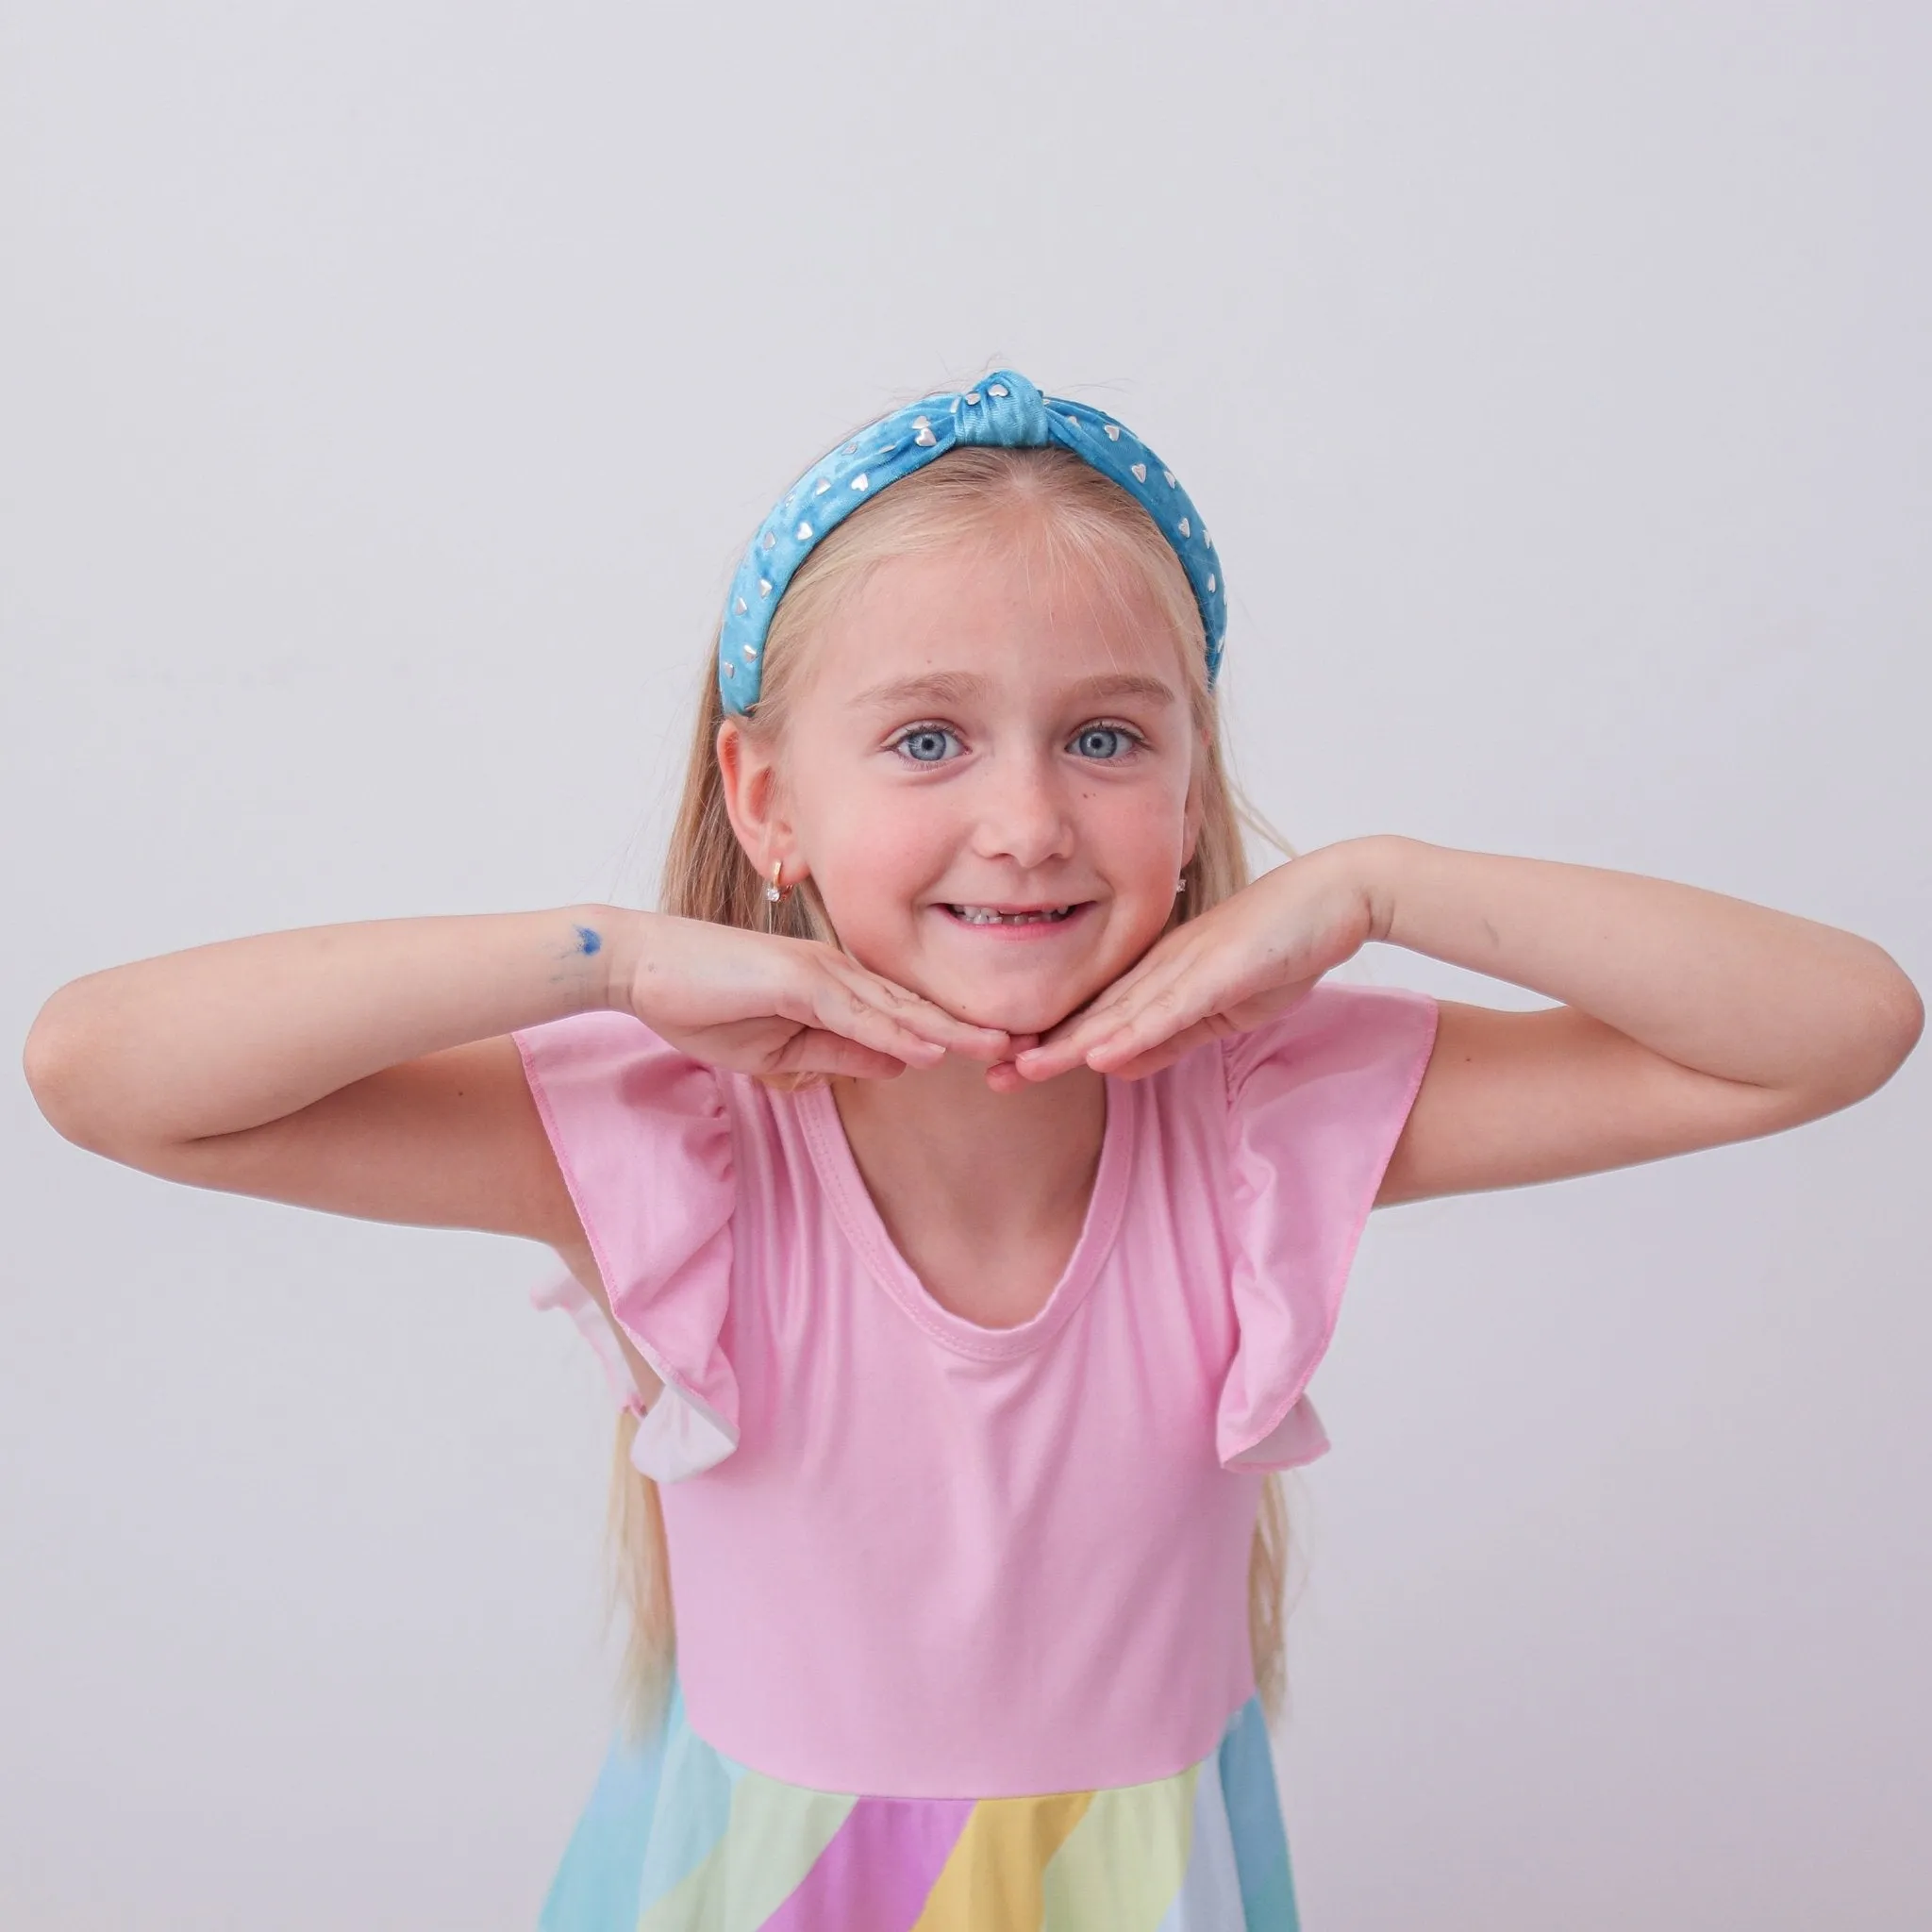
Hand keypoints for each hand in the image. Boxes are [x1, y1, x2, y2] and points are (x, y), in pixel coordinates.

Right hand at [619, 913, 1010, 1079]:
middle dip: (973, 1028)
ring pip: (898, 1007)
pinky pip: (853, 1012)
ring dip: (949, 1031)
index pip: (907, 1013)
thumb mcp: (781, 1049)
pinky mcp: (794, 979)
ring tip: (1001, 1049)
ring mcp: (819, 971)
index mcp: (839, 986)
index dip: (954, 1034)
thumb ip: (841, 1052)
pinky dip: (894, 1031)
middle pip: (918, 1005)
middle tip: (1030, 1045)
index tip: (1002, 1053)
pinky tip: (928, 1049)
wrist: (641, 967)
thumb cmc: (703, 1001)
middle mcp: (839, 971)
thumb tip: (901, 1065)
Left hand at [1009, 845, 1379, 1081]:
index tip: (1006, 1072)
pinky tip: (1098, 1053)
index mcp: (1159, 975)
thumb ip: (1170, 1036)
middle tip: (988, 1076)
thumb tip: (1116, 1066)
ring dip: (1071, 1044)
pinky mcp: (1219, 970)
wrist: (1336, 896)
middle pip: (1094, 1015)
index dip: (1051, 1046)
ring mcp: (1187, 965)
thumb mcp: (1218, 1008)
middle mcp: (1162, 966)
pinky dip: (1133, 1032)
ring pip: (1119, 1012)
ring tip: (1023, 1071)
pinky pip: (1170, 1007)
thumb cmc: (1280, 946)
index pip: (1096, 1017)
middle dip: (1041, 1048)